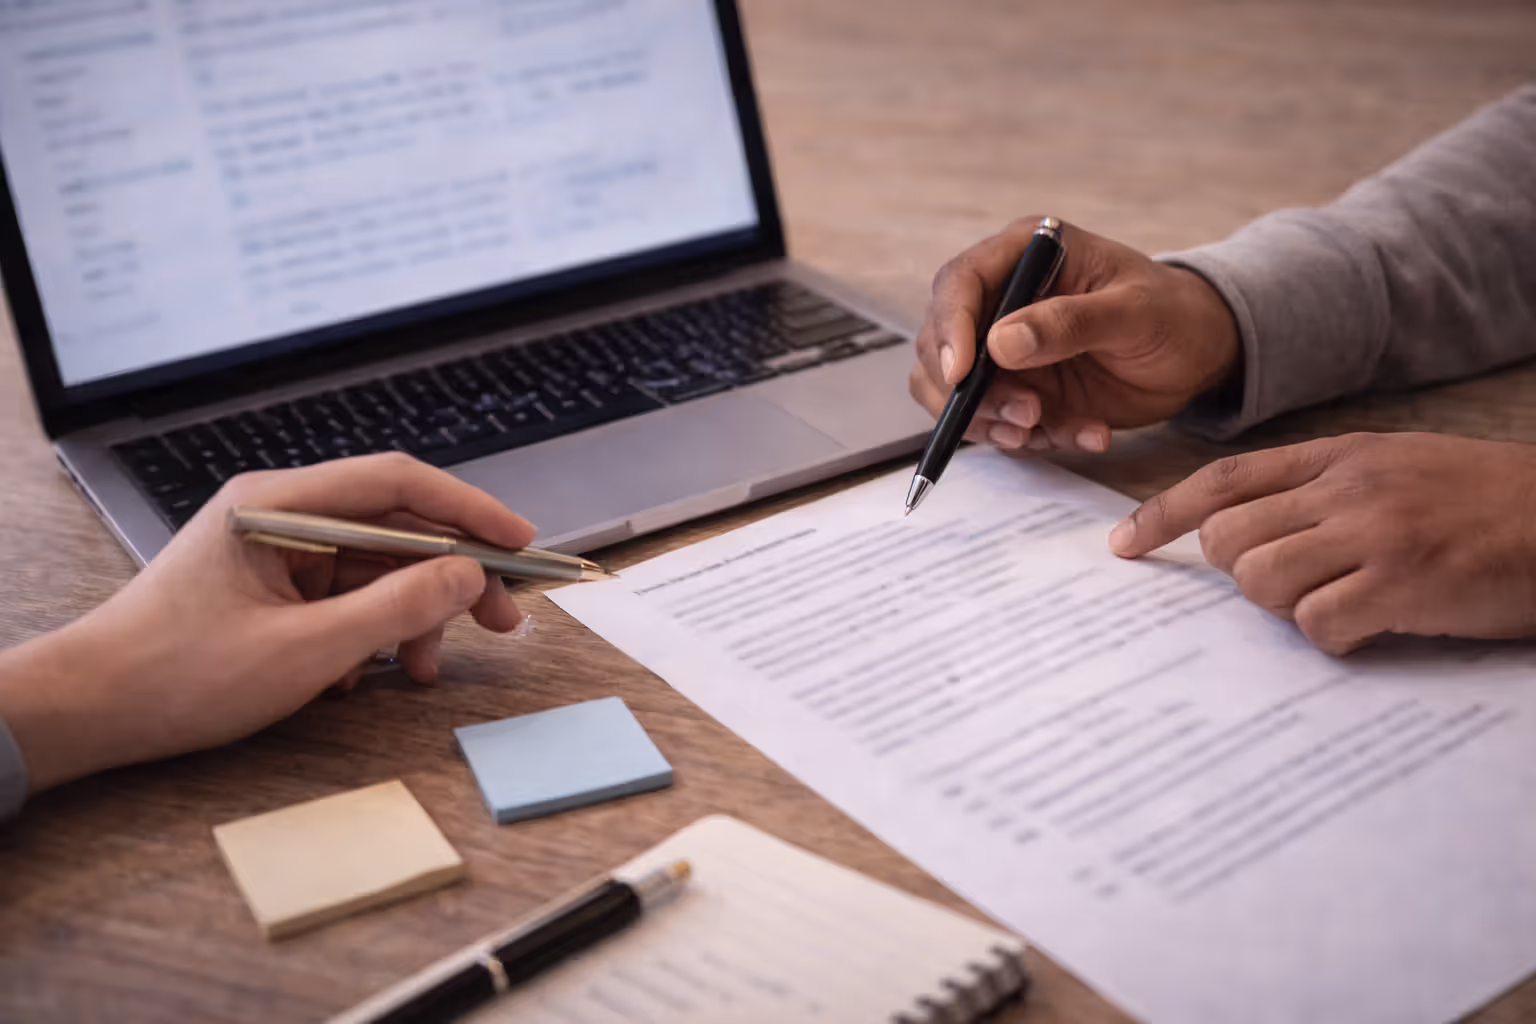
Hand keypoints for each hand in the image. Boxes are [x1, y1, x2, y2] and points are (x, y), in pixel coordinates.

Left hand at [0, 454, 536, 792]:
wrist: (89, 713)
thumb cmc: (176, 676)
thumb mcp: (304, 650)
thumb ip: (395, 609)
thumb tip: (467, 576)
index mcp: (278, 504)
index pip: (397, 483)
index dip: (468, 509)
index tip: (520, 542)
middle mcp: (281, 514)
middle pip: (395, 529)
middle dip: (450, 577)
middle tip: (501, 620)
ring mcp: (277, 552)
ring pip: (376, 570)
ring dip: (411, 617)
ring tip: (424, 669)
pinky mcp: (274, 589)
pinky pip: (346, 599)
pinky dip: (371, 634)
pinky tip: (364, 676)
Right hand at [910, 218, 1240, 452]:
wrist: (1198, 353)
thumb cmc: (1173, 314)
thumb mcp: (1134, 312)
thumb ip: (1070, 322)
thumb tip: (1001, 342)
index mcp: (1025, 255)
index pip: (960, 283)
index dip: (950, 327)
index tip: (960, 374)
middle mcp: (1002, 299)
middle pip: (940, 343)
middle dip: (970, 389)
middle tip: (1024, 415)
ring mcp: (1003, 349)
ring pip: (952, 390)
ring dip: (989, 421)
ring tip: (1043, 431)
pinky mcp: (1015, 390)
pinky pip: (993, 422)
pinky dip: (1026, 439)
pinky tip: (1080, 433)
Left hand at [1107, 433, 1535, 653]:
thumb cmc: (1488, 504)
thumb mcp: (1399, 470)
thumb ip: (1325, 492)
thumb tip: (1249, 538)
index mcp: (1341, 455)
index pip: (1224, 480)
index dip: (1162, 513)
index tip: (1122, 545)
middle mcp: (1348, 487)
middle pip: (1229, 539)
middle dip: (1242, 576)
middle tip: (1296, 586)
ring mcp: (1374, 532)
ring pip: (1260, 582)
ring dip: (1286, 608)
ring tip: (1340, 604)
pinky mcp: (1403, 581)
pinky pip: (1318, 624)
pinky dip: (1335, 638)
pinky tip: (1375, 627)